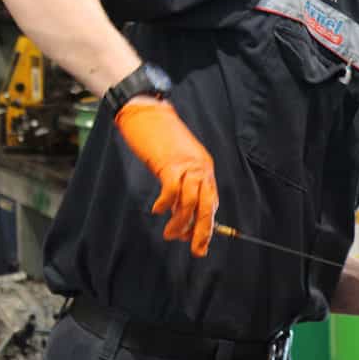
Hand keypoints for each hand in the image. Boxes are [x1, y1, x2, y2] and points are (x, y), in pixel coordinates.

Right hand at [114, 98, 217, 255]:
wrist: (147, 109)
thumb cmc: (159, 135)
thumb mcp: (175, 161)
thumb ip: (180, 183)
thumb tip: (178, 211)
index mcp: (205, 167)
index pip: (211, 200)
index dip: (206, 223)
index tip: (199, 240)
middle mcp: (201, 167)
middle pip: (207, 205)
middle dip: (203, 231)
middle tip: (197, 250)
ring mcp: (187, 165)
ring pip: (191, 202)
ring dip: (181, 223)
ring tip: (171, 235)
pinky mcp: (170, 163)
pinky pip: (172, 190)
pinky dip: (166, 204)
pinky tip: (158, 211)